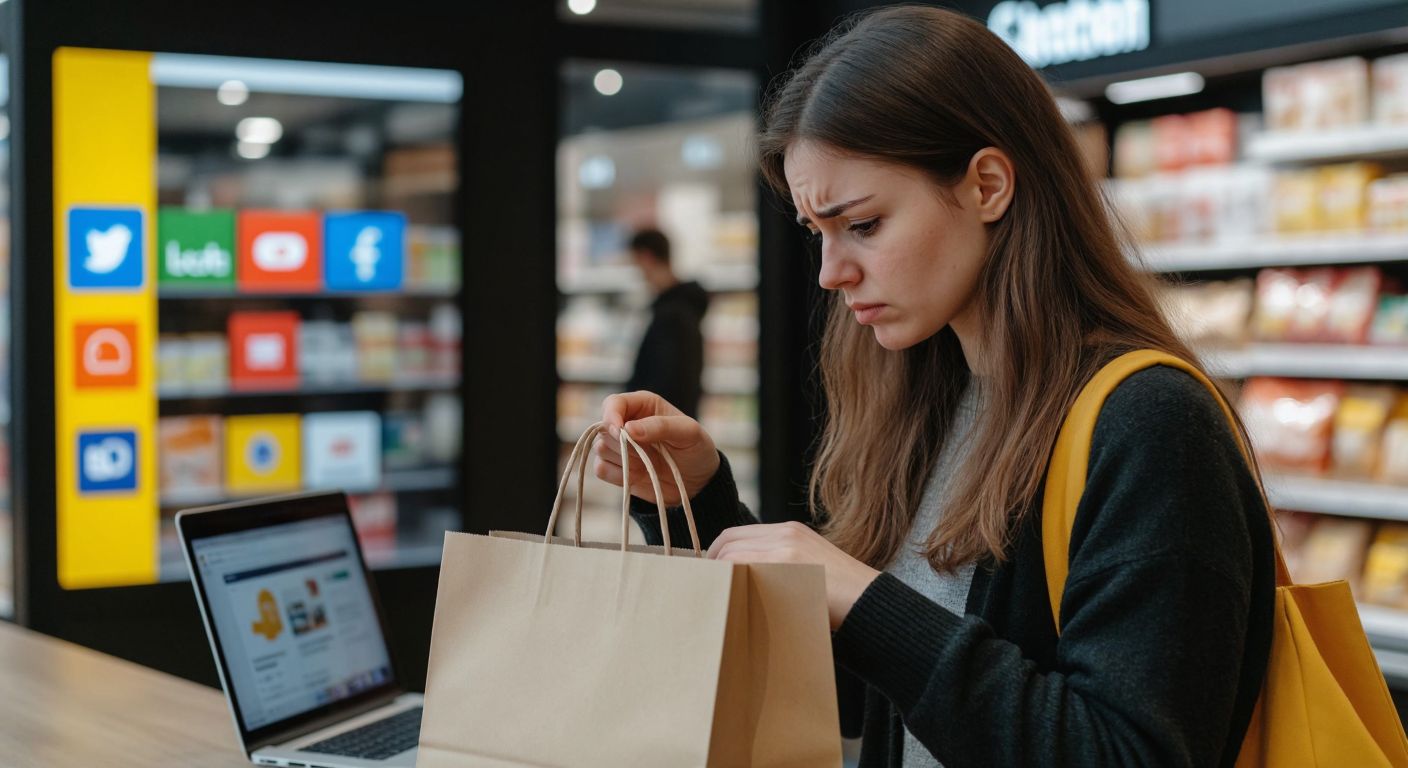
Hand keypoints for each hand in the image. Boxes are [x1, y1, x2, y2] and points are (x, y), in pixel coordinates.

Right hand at [594, 391, 720, 505]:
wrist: (697, 483)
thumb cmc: (696, 450)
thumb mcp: (688, 433)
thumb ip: (660, 426)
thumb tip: (628, 428)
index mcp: (643, 405)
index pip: (613, 403)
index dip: (611, 416)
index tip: (620, 432)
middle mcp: (627, 422)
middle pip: (603, 428)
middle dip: (622, 443)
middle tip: (648, 452)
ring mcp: (620, 446)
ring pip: (600, 449)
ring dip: (623, 459)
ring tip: (647, 463)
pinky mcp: (616, 467)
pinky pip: (600, 469)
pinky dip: (618, 475)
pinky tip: (638, 475)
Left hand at [708, 522, 880, 629]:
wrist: (869, 602)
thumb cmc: (840, 596)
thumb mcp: (807, 566)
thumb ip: (778, 564)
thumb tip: (743, 579)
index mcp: (788, 531)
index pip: (735, 535)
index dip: (716, 554)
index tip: (709, 574)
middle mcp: (784, 533)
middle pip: (727, 541)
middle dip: (711, 564)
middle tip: (705, 586)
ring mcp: (784, 547)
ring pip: (731, 555)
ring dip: (717, 574)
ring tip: (713, 594)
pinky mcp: (786, 564)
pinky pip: (742, 568)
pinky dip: (729, 581)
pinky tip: (728, 598)